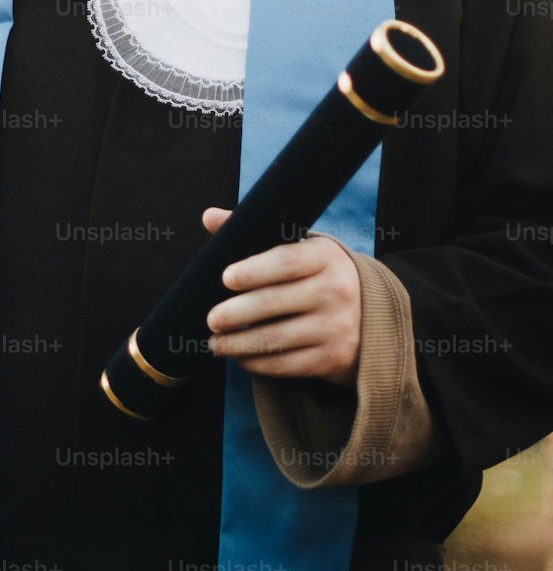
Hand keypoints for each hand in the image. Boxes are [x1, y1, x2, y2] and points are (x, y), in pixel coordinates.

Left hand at [201, 207, 360, 386]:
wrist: (372, 315)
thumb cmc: (320, 275)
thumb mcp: (301, 248)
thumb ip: (256, 233)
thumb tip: (209, 217)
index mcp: (324, 257)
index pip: (285, 262)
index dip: (253, 270)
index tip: (225, 278)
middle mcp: (335, 291)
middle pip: (275, 302)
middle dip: (237, 313)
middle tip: (212, 319)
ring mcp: (337, 327)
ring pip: (277, 338)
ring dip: (240, 344)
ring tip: (216, 342)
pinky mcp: (333, 358)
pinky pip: (288, 364)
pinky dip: (259, 364)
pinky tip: (241, 358)